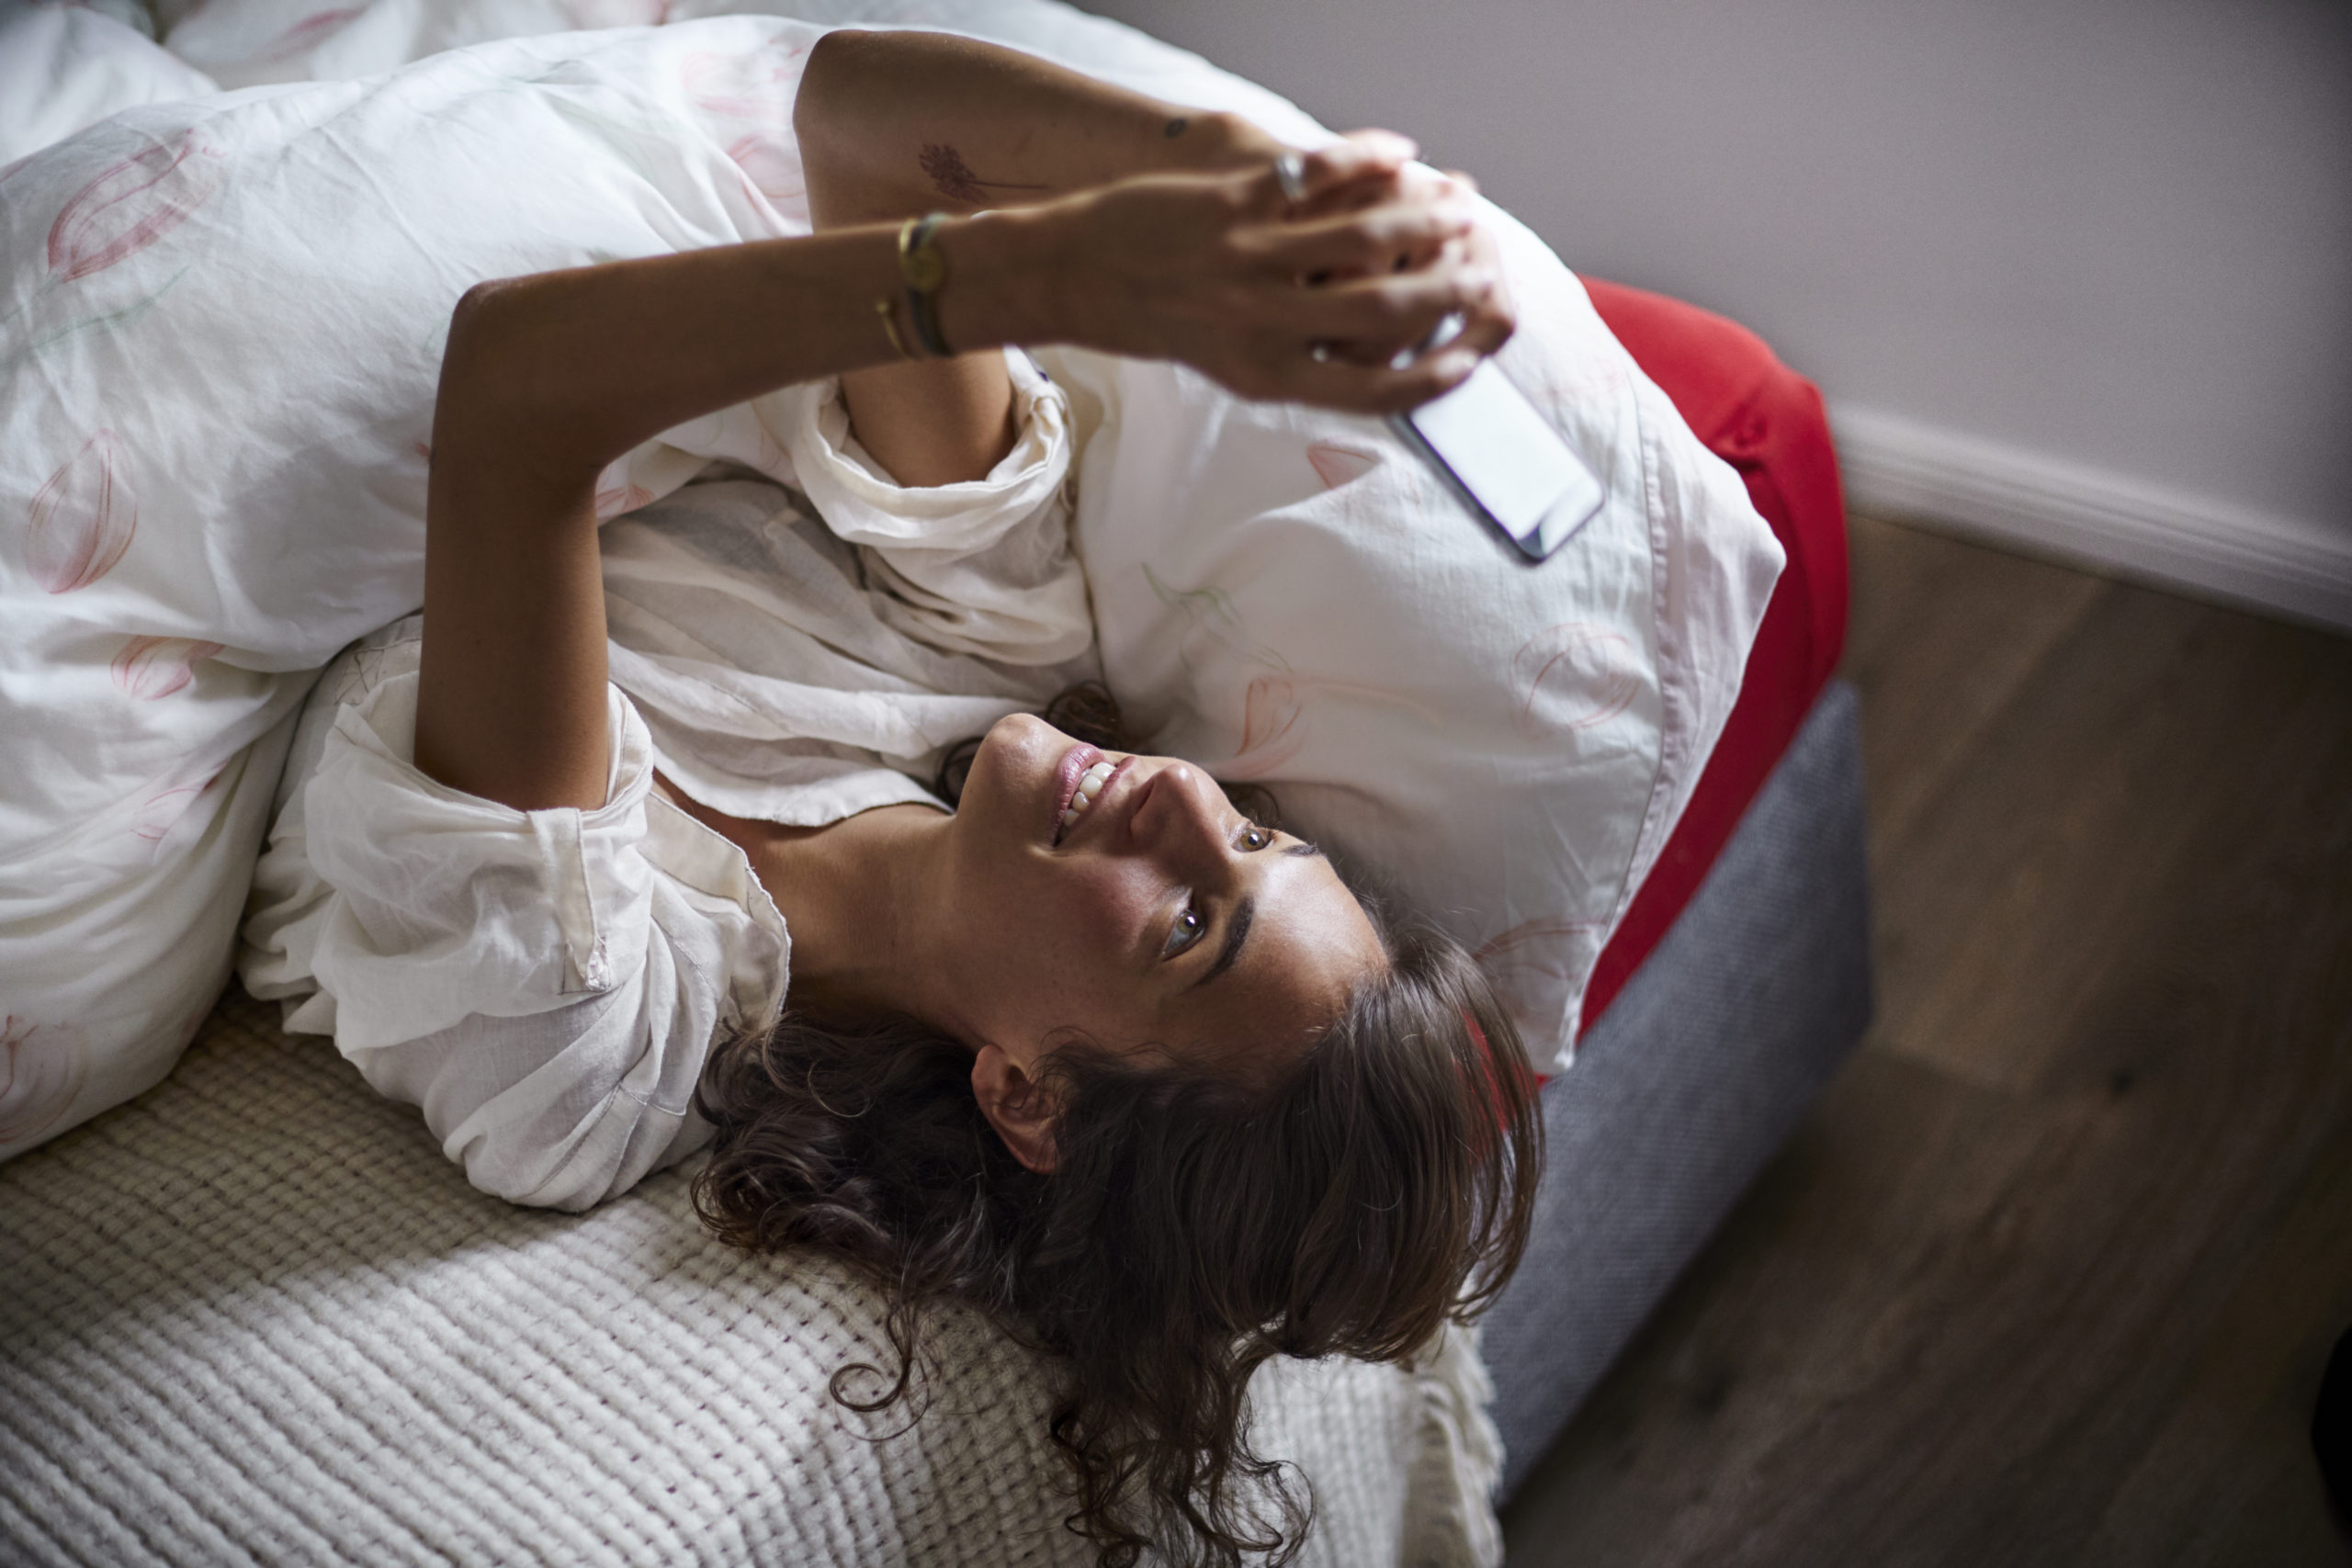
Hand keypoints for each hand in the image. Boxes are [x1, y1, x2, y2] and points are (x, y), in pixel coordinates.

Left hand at [1038, 131, 1514, 413]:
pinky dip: (1372, 156)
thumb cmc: (1161, 321)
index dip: (1436, 375)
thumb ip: (1303, 362)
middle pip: (1388, 308)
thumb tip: (1387, 355)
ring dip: (1428, 212)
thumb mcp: (1231, 364)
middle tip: (1486, 263)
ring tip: (1461, 200)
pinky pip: (1323, 173)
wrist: (1073, 274)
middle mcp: (1263, 322)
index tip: (1472, 355)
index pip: (1375, 390)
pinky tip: (1401, 152)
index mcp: (1268, 376)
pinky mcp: (1233, 198)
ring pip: (1367, 234)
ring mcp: (1249, 256)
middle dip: (1452, 283)